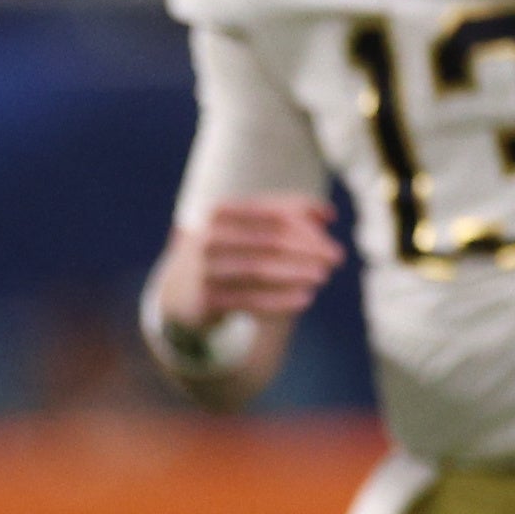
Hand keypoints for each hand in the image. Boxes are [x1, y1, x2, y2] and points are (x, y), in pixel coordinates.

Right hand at [175, 195, 342, 320]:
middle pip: (270, 240)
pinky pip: (251, 300)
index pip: (272, 212)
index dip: (304, 219)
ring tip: (323, 276)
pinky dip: (281, 300)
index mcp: (219, 212)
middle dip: (309, 248)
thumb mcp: (247, 229)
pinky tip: (306, 299)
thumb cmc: (226, 253)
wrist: (178, 292)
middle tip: (336, 257)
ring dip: (298, 272)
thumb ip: (285, 216)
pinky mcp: (206, 300)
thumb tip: (328, 214)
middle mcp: (208, 238)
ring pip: (261, 269)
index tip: (331, 225)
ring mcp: (204, 270)